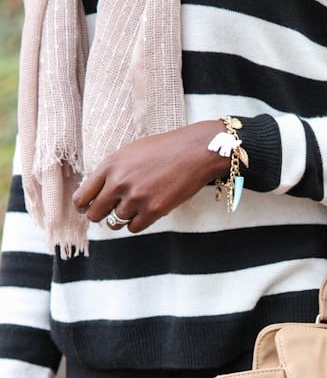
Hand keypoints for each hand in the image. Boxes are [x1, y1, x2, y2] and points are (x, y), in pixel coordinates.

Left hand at [73, 120, 229, 232]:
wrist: (193, 152)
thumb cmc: (163, 150)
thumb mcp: (129, 153)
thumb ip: (111, 172)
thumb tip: (97, 193)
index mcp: (110, 166)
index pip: (82, 197)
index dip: (83, 206)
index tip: (87, 208)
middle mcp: (119, 183)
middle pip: (95, 214)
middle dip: (99, 216)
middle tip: (107, 213)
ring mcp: (136, 199)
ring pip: (116, 222)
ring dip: (124, 216)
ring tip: (137, 203)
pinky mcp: (153, 211)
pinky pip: (133, 228)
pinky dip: (136, 223)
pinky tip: (145, 211)